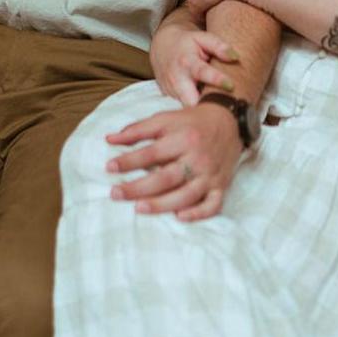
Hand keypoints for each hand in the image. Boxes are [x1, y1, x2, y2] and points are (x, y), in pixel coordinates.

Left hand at [105, 102, 242, 221]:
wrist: (228, 122)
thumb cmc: (191, 122)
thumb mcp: (165, 119)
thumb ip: (138, 129)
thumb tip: (109, 139)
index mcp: (183, 138)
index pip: (152, 153)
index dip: (129, 161)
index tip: (109, 167)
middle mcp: (198, 158)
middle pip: (166, 178)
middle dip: (139, 188)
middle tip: (115, 194)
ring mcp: (210, 175)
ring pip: (186, 195)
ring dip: (162, 204)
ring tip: (138, 208)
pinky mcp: (221, 186)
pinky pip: (213, 205)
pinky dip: (198, 214)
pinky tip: (179, 217)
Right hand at [151, 17, 239, 105]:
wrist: (163, 48)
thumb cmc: (188, 44)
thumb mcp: (202, 38)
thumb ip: (219, 46)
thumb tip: (235, 57)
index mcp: (187, 62)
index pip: (202, 72)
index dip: (216, 79)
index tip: (231, 85)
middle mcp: (177, 79)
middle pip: (190, 101)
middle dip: (205, 108)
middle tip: (226, 109)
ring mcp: (171, 91)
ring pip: (188, 109)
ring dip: (202, 111)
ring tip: (219, 111)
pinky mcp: (170, 99)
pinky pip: (185, 109)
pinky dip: (196, 110)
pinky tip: (207, 107)